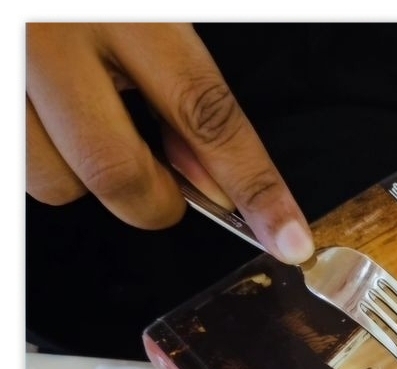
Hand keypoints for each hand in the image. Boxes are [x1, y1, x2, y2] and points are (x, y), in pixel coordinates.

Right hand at [26, 23, 314, 263]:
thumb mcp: (148, 5)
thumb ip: (182, 80)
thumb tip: (211, 174)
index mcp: (125, 6)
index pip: (207, 113)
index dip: (256, 187)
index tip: (289, 238)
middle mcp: (51, 32)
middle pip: (118, 173)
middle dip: (154, 200)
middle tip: (165, 181)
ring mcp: (4, 64)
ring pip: (54, 182)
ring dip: (85, 179)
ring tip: (88, 124)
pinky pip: (15, 165)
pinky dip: (39, 157)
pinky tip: (47, 113)